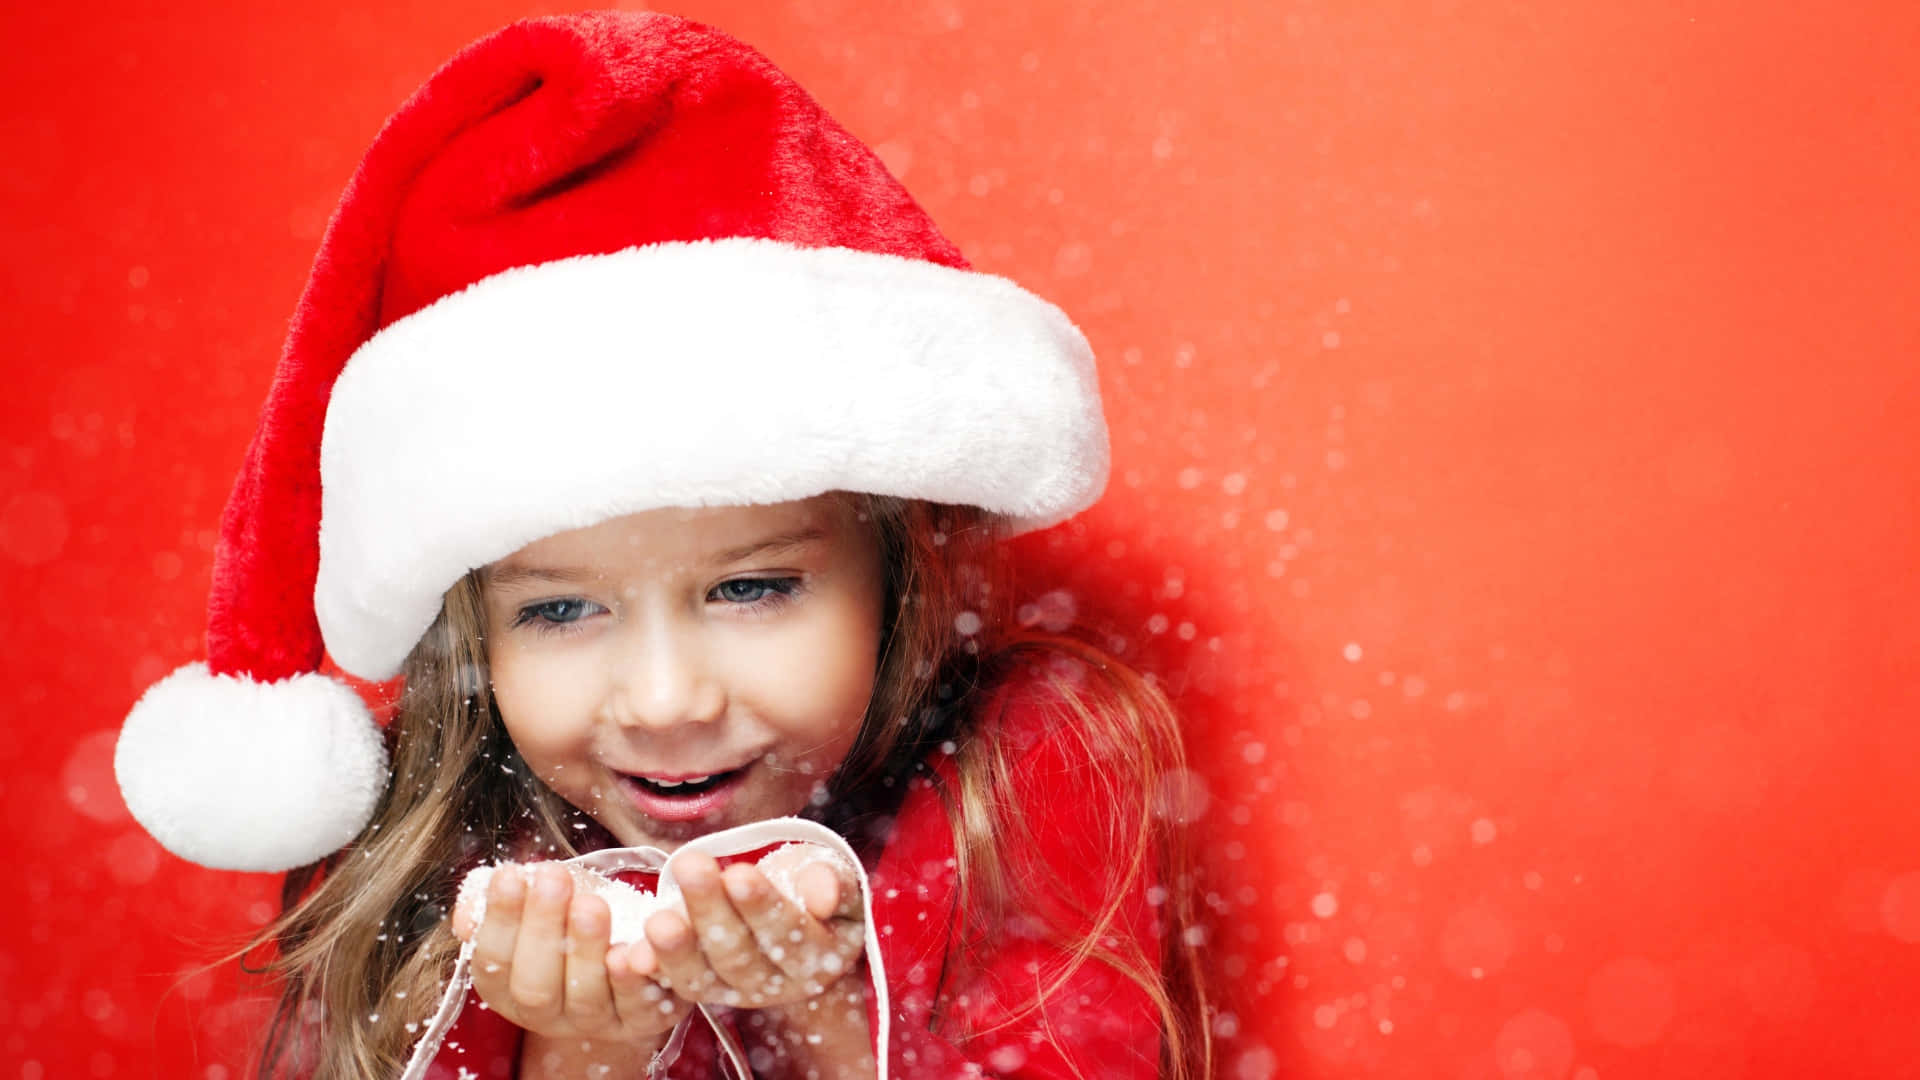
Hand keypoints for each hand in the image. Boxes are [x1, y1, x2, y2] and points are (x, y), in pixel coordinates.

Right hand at [451, 862, 689, 1044]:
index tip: (510, 875)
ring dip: (586, 950)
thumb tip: (473, 904)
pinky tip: (631, 951)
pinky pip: (636, 1008)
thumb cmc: (568, 913)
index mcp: (507, 989)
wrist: (627, 937)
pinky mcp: (640, 1021)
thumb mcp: (531, 900)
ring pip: (585, 999)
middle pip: (535, 987)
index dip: (500, 921)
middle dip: (542, 930)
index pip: (493, 963)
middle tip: (553, 879)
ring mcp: (593, 1023)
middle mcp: (546, 1015)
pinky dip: (633, 981)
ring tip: (590, 904)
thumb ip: (494, 900)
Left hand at [633, 846, 865, 1009]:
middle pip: (741, 956)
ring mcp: (738, 991)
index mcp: (821, 957)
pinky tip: (632, 953)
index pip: (791, 936)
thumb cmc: (809, 883)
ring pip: (705, 977)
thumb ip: (831, 882)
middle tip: (690, 867)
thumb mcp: (829, 874)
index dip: (764, 907)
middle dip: (711, 911)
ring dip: (677, 949)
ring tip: (657, 918)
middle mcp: (780, 984)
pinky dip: (654, 970)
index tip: (739, 874)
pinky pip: (676, 985)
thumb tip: (824, 896)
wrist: (789, 907)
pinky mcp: (704, 988)